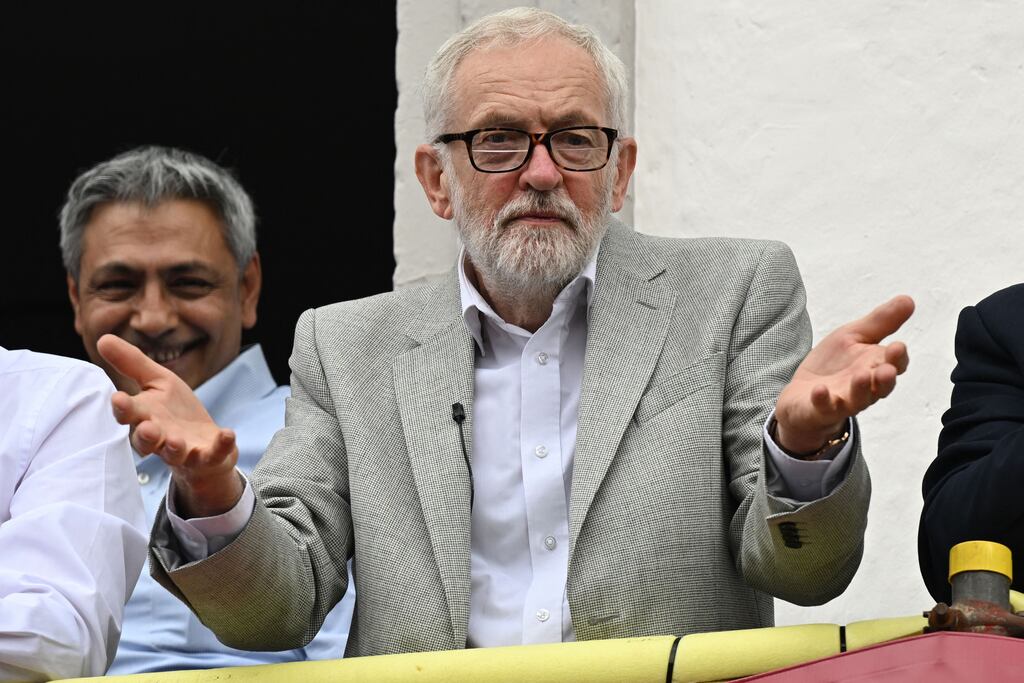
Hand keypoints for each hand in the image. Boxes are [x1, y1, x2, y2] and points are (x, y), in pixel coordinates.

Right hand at [97, 334, 242, 516]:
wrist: (205, 445)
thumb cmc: (176, 413)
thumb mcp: (159, 382)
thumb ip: (132, 363)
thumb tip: (102, 338)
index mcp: (145, 416)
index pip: (129, 414)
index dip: (123, 408)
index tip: (118, 398)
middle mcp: (161, 438)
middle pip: (147, 440)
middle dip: (145, 435)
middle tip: (146, 427)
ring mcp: (184, 450)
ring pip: (174, 453)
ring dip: (174, 447)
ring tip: (175, 440)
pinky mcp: (208, 457)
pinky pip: (214, 454)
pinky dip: (221, 446)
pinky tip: (228, 435)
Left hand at [774, 295, 913, 454]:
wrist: (803, 395)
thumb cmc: (834, 365)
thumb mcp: (854, 336)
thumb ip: (880, 322)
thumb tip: (909, 299)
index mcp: (876, 367)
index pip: (895, 364)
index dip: (898, 358)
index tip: (898, 346)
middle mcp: (865, 387)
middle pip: (882, 385)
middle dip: (886, 378)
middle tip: (888, 369)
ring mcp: (843, 400)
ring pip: (858, 399)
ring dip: (861, 389)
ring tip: (861, 376)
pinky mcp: (820, 409)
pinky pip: (824, 407)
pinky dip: (822, 399)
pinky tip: (820, 390)